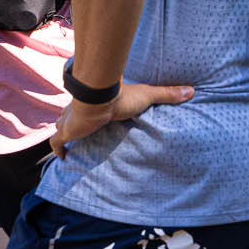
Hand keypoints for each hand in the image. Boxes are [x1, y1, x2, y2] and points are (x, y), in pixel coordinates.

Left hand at [50, 81, 193, 158]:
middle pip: (72, 115)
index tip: (93, 117)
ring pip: (61, 126)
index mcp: (97, 103)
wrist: (99, 99)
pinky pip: (57, 143)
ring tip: (71, 143)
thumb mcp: (147, 95)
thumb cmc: (120, 97)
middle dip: (73, 122)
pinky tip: (63, 158)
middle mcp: (80, 111)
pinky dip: (58, 150)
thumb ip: (167, 94)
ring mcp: (71, 121)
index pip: (90, 106)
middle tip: (81, 131)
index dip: (90, 111)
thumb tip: (192, 90)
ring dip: (65, 133)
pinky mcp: (67, 132)